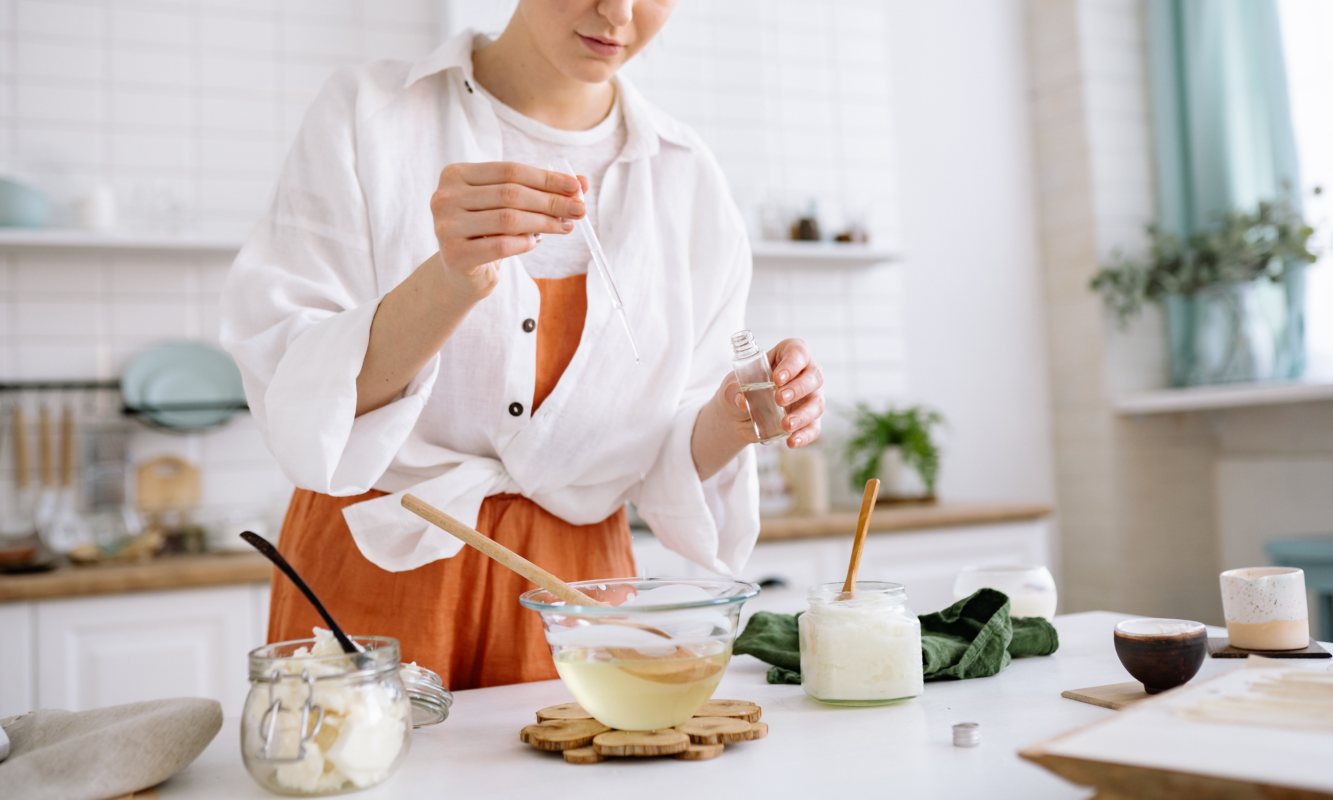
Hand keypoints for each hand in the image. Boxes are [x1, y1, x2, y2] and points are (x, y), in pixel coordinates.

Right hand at [429, 162, 589, 301]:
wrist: (460, 272)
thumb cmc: (487, 232)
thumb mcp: (510, 205)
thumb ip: (540, 190)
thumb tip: (582, 182)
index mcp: (455, 174)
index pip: (510, 171)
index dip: (546, 178)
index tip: (576, 187)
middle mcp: (444, 196)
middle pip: (510, 193)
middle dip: (551, 201)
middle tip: (579, 209)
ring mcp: (445, 226)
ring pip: (508, 219)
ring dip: (544, 222)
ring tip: (565, 226)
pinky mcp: (454, 254)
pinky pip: (501, 246)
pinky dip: (525, 243)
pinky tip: (536, 242)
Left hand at [726, 338, 823, 448]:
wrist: (738, 414)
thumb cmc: (739, 389)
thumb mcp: (731, 386)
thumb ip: (733, 390)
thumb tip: (742, 401)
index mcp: (787, 355)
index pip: (798, 352)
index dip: (792, 363)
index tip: (778, 378)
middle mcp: (804, 374)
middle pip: (814, 376)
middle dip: (799, 388)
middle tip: (779, 399)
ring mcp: (809, 397)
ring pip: (817, 403)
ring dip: (803, 415)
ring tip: (786, 425)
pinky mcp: (808, 420)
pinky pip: (813, 428)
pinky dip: (804, 435)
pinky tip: (792, 441)